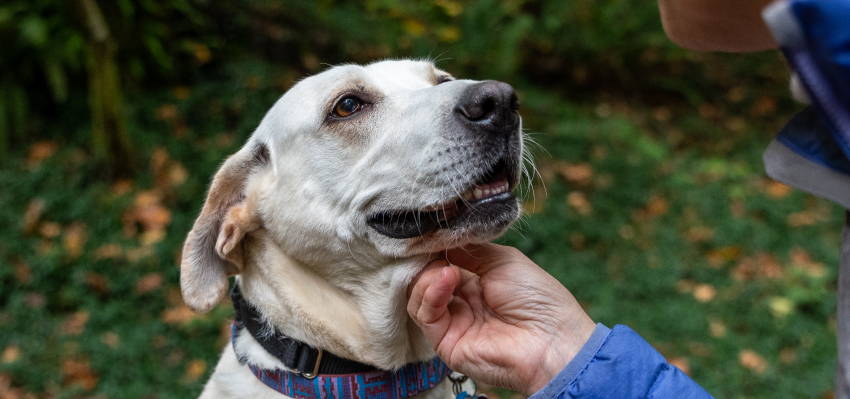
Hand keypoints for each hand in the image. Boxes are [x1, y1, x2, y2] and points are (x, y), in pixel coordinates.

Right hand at [407, 243, 595, 394]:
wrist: (551, 340)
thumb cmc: (537, 298)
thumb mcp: (501, 260)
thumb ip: (468, 249)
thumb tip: (438, 236)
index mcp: (476, 282)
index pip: (441, 262)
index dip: (433, 248)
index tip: (427, 232)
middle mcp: (461, 302)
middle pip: (425, 278)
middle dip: (427, 260)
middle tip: (434, 249)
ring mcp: (452, 322)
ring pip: (418, 296)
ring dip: (428, 276)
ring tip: (448, 270)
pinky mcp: (445, 342)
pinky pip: (424, 315)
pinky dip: (430, 294)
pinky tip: (448, 279)